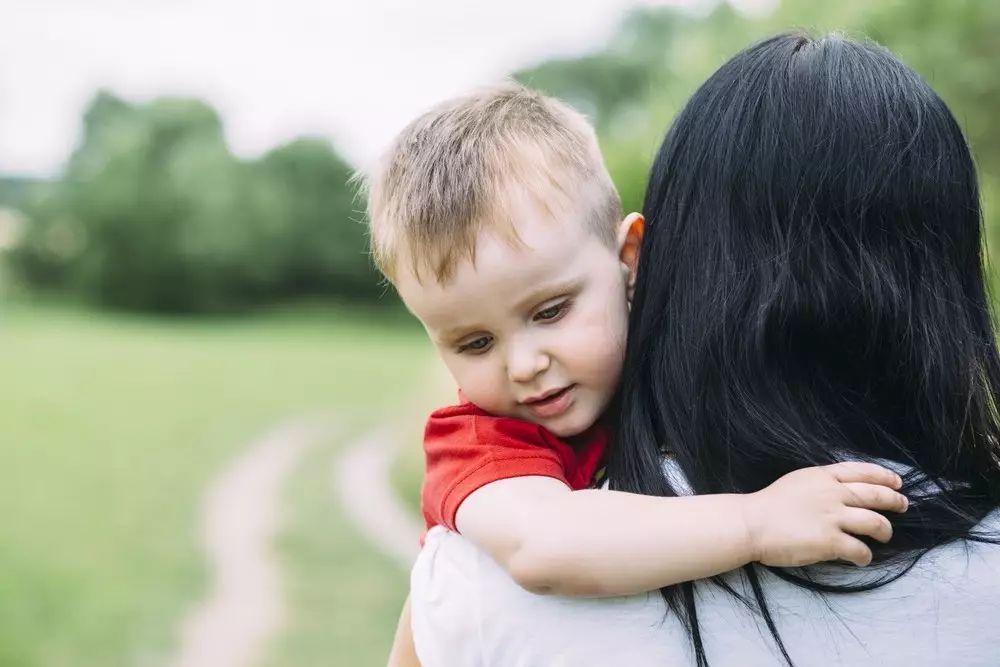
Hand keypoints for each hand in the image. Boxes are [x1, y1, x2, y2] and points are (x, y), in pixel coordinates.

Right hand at [742, 462, 907, 567]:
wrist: (751, 523)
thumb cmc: (768, 504)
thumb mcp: (797, 481)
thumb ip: (820, 483)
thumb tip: (839, 490)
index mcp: (822, 476)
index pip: (861, 472)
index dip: (883, 476)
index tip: (896, 482)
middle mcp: (832, 494)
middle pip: (875, 495)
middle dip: (894, 500)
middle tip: (902, 505)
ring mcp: (833, 517)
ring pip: (875, 523)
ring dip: (885, 530)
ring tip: (884, 535)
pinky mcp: (830, 541)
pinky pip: (860, 549)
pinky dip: (865, 556)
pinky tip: (862, 558)